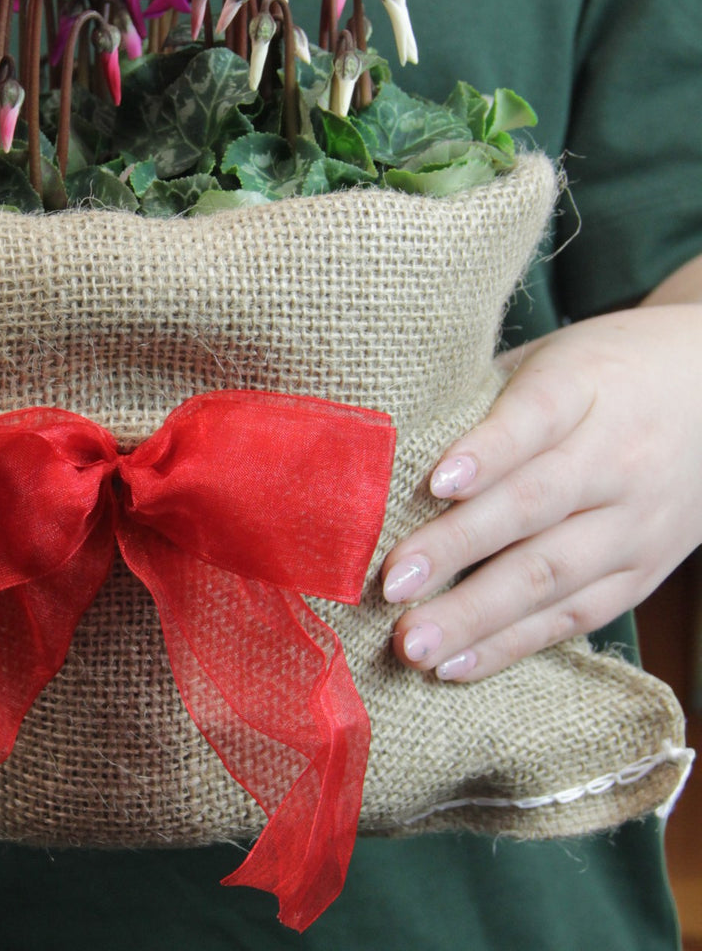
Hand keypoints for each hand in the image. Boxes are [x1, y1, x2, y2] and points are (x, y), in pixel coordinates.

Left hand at [380, 302, 701, 680]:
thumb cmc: (601, 372)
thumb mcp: (548, 360)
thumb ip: (481, 399)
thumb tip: (383, 446)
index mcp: (584, 390)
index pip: (534, 419)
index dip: (485, 452)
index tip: (434, 483)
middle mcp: (617, 459)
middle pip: (534, 506)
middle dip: (457, 549)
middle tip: (391, 584)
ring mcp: (635, 523)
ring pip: (552, 574)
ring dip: (476, 616)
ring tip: (413, 644)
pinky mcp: (642, 573)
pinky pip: (575, 617)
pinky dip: (512, 644)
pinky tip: (456, 665)